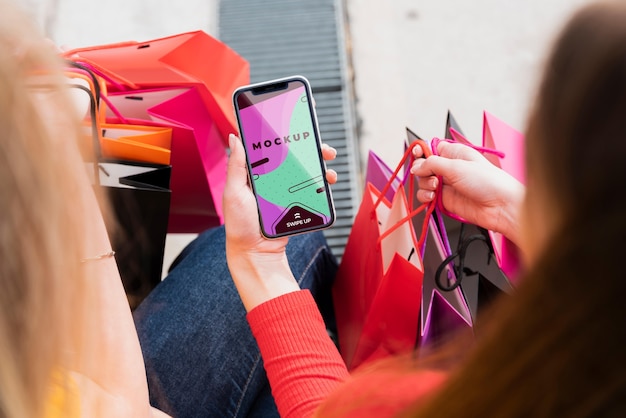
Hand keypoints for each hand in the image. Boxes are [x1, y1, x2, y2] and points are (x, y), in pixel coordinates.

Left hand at [224, 134, 336, 310]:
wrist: (257, 253)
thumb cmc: (240, 224)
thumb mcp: (234, 192)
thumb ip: (236, 166)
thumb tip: (235, 136)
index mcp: (255, 172)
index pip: (270, 146)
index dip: (283, 132)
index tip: (295, 120)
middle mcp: (272, 178)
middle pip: (294, 156)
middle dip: (310, 147)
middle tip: (322, 145)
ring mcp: (286, 190)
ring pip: (306, 171)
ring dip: (320, 164)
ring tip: (328, 164)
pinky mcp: (297, 203)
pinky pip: (311, 190)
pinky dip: (322, 184)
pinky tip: (327, 181)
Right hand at [411, 141, 524, 244]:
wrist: (500, 206)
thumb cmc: (488, 182)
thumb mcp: (457, 166)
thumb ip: (432, 164)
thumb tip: (415, 166)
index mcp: (454, 154)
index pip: (431, 149)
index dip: (422, 151)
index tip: (418, 155)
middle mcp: (449, 168)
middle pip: (423, 166)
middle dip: (422, 171)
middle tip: (431, 175)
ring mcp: (446, 185)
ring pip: (422, 182)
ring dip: (424, 185)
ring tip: (435, 188)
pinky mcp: (444, 200)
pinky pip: (426, 197)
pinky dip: (425, 197)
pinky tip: (433, 197)